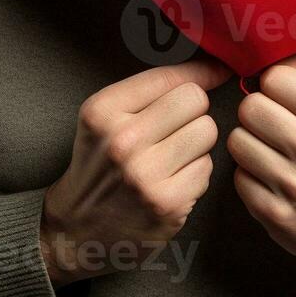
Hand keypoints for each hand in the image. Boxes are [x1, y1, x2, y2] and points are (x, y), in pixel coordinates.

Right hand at [39, 57, 230, 286]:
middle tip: (175, 129)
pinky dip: (195, 174)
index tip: (218, 71)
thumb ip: (152, 89)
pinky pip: (207, 169)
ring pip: (207, 132)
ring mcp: (145, 176)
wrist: (77, 228)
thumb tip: (216, 68)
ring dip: (196, 143)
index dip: (202, 72)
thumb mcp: (105, 116)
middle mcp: (122, 141)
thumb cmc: (100, 163)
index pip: (171, 78)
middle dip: (193, 112)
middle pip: (196, 101)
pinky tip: (171, 181)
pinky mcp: (167, 204)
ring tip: (171, 157)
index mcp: (103, 111)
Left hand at [228, 54, 295, 279]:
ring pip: (237, 141)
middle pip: (250, 108)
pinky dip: (251, 176)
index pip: (275, 78)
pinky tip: (271, 178)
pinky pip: (238, 177)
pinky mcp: (277, 215)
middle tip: (272, 125)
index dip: (274, 86)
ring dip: (250, 144)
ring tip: (271, 151)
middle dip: (258, 113)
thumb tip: (269, 49)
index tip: (283, 98)